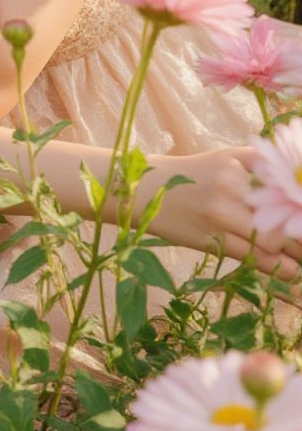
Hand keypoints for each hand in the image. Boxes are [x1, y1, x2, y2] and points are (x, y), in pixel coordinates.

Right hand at [139, 146, 301, 286]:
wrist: (144, 191)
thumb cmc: (192, 174)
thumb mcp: (226, 158)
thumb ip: (261, 165)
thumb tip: (296, 183)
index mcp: (235, 164)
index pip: (283, 186)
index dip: (300, 206)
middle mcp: (228, 187)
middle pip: (280, 216)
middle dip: (300, 235)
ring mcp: (218, 216)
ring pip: (268, 240)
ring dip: (293, 254)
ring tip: (301, 260)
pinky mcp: (210, 241)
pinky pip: (250, 257)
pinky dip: (275, 267)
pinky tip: (290, 272)